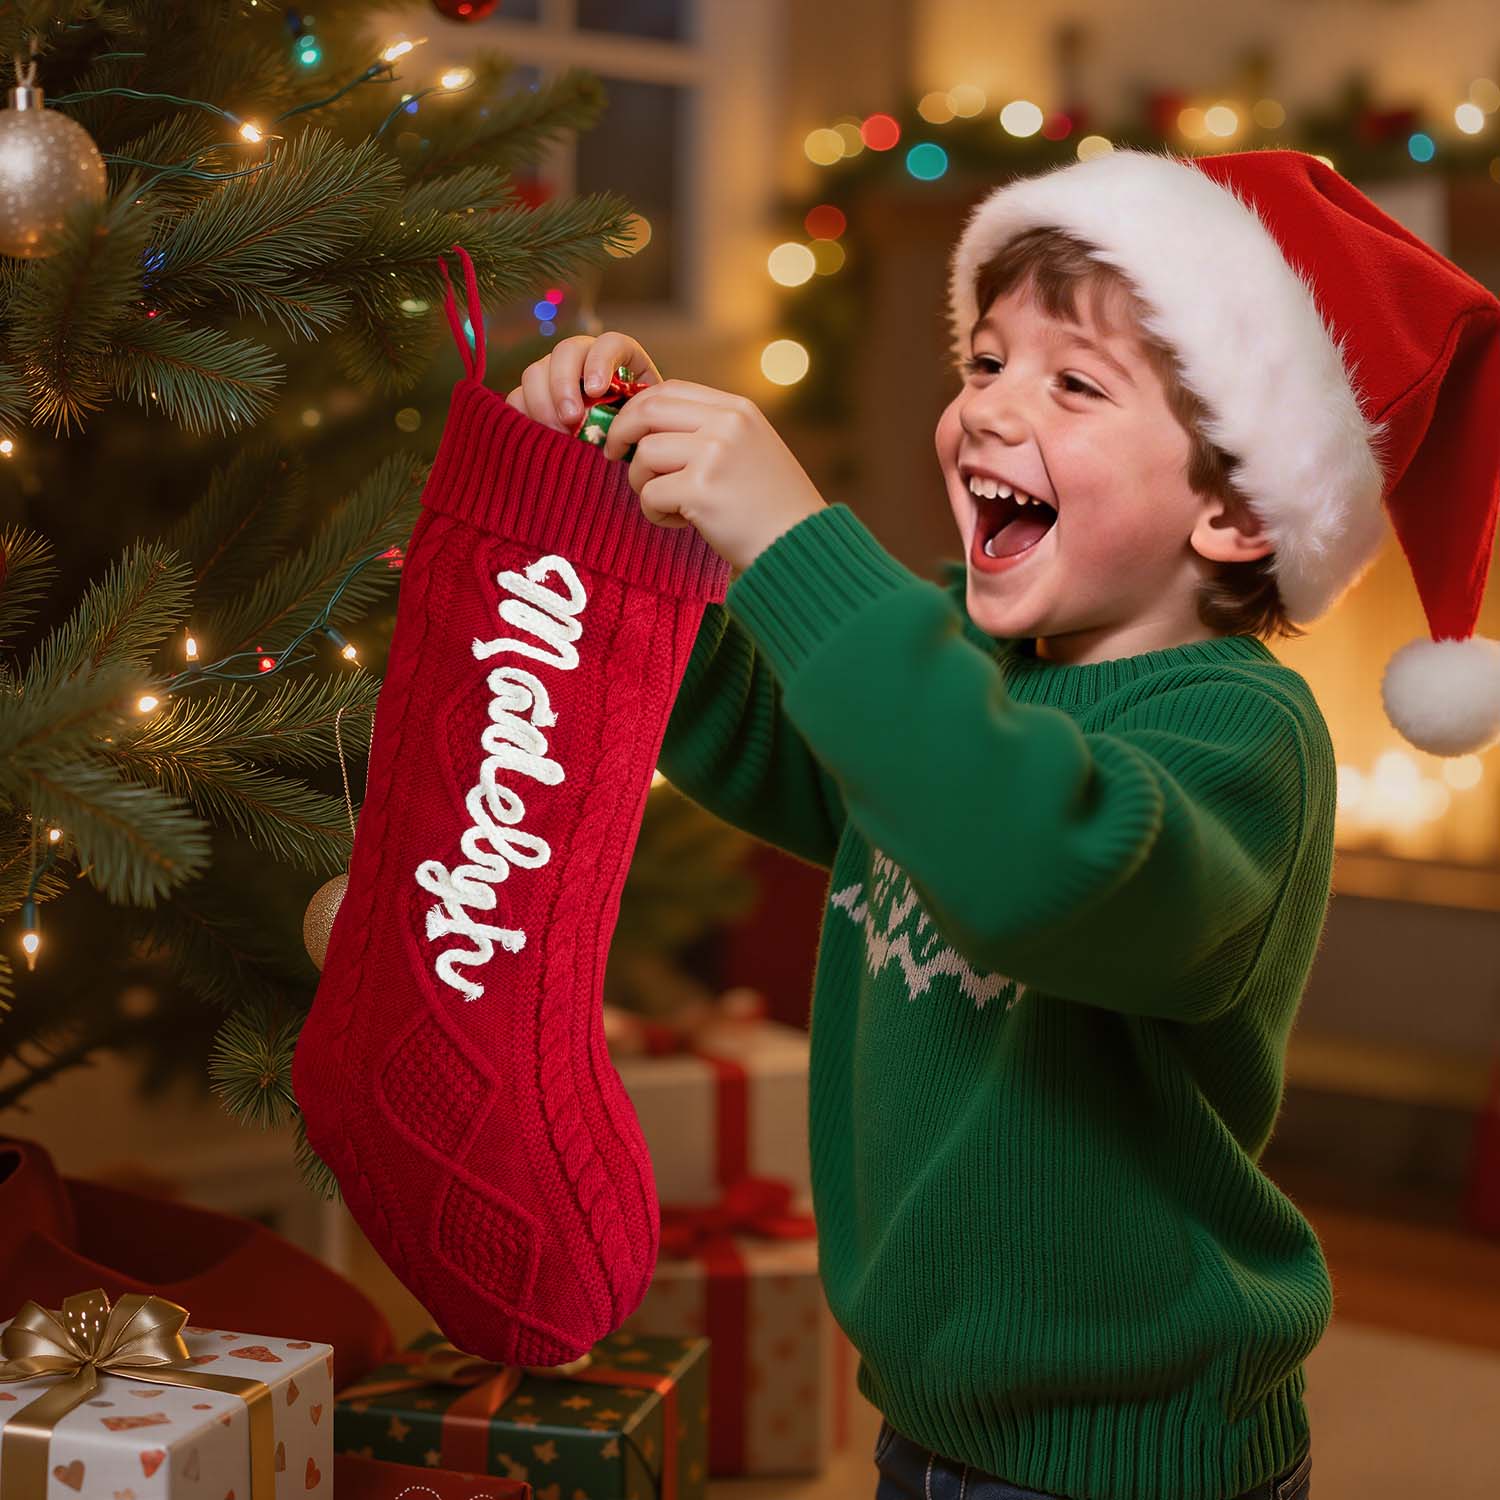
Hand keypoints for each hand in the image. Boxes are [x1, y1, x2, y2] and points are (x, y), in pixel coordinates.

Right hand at [504, 331, 662, 431]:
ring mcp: (554, 375)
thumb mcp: (644, 423)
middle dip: (564, 385)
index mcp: (619, 358)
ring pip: (535, 372)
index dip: (599, 361)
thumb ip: (634, 416)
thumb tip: (616, 427)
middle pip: (565, 352)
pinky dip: (523, 415)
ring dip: (542, 403)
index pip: (608, 343)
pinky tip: (538, 435)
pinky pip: (516, 397)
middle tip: (571, 419)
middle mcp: (583, 359)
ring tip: (557, 433)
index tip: (597, 391)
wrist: (622, 453)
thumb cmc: (638, 437)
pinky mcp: (532, 397)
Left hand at [599, 379, 827, 571]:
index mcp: (737, 409)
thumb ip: (707, 431)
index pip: (670, 390)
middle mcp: (727, 423)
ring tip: (670, 505)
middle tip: (614, 456)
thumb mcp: (747, 449)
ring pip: (644, 454)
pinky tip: (682, 524)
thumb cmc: (768, 507)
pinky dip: (655, 514)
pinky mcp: (701, 489)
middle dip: (621, 433)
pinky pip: (649, 494)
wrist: (799, 546)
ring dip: (643, 484)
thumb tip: (644, 429)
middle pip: (647, 411)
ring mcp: (714, 454)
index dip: (636, 407)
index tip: (626, 431)